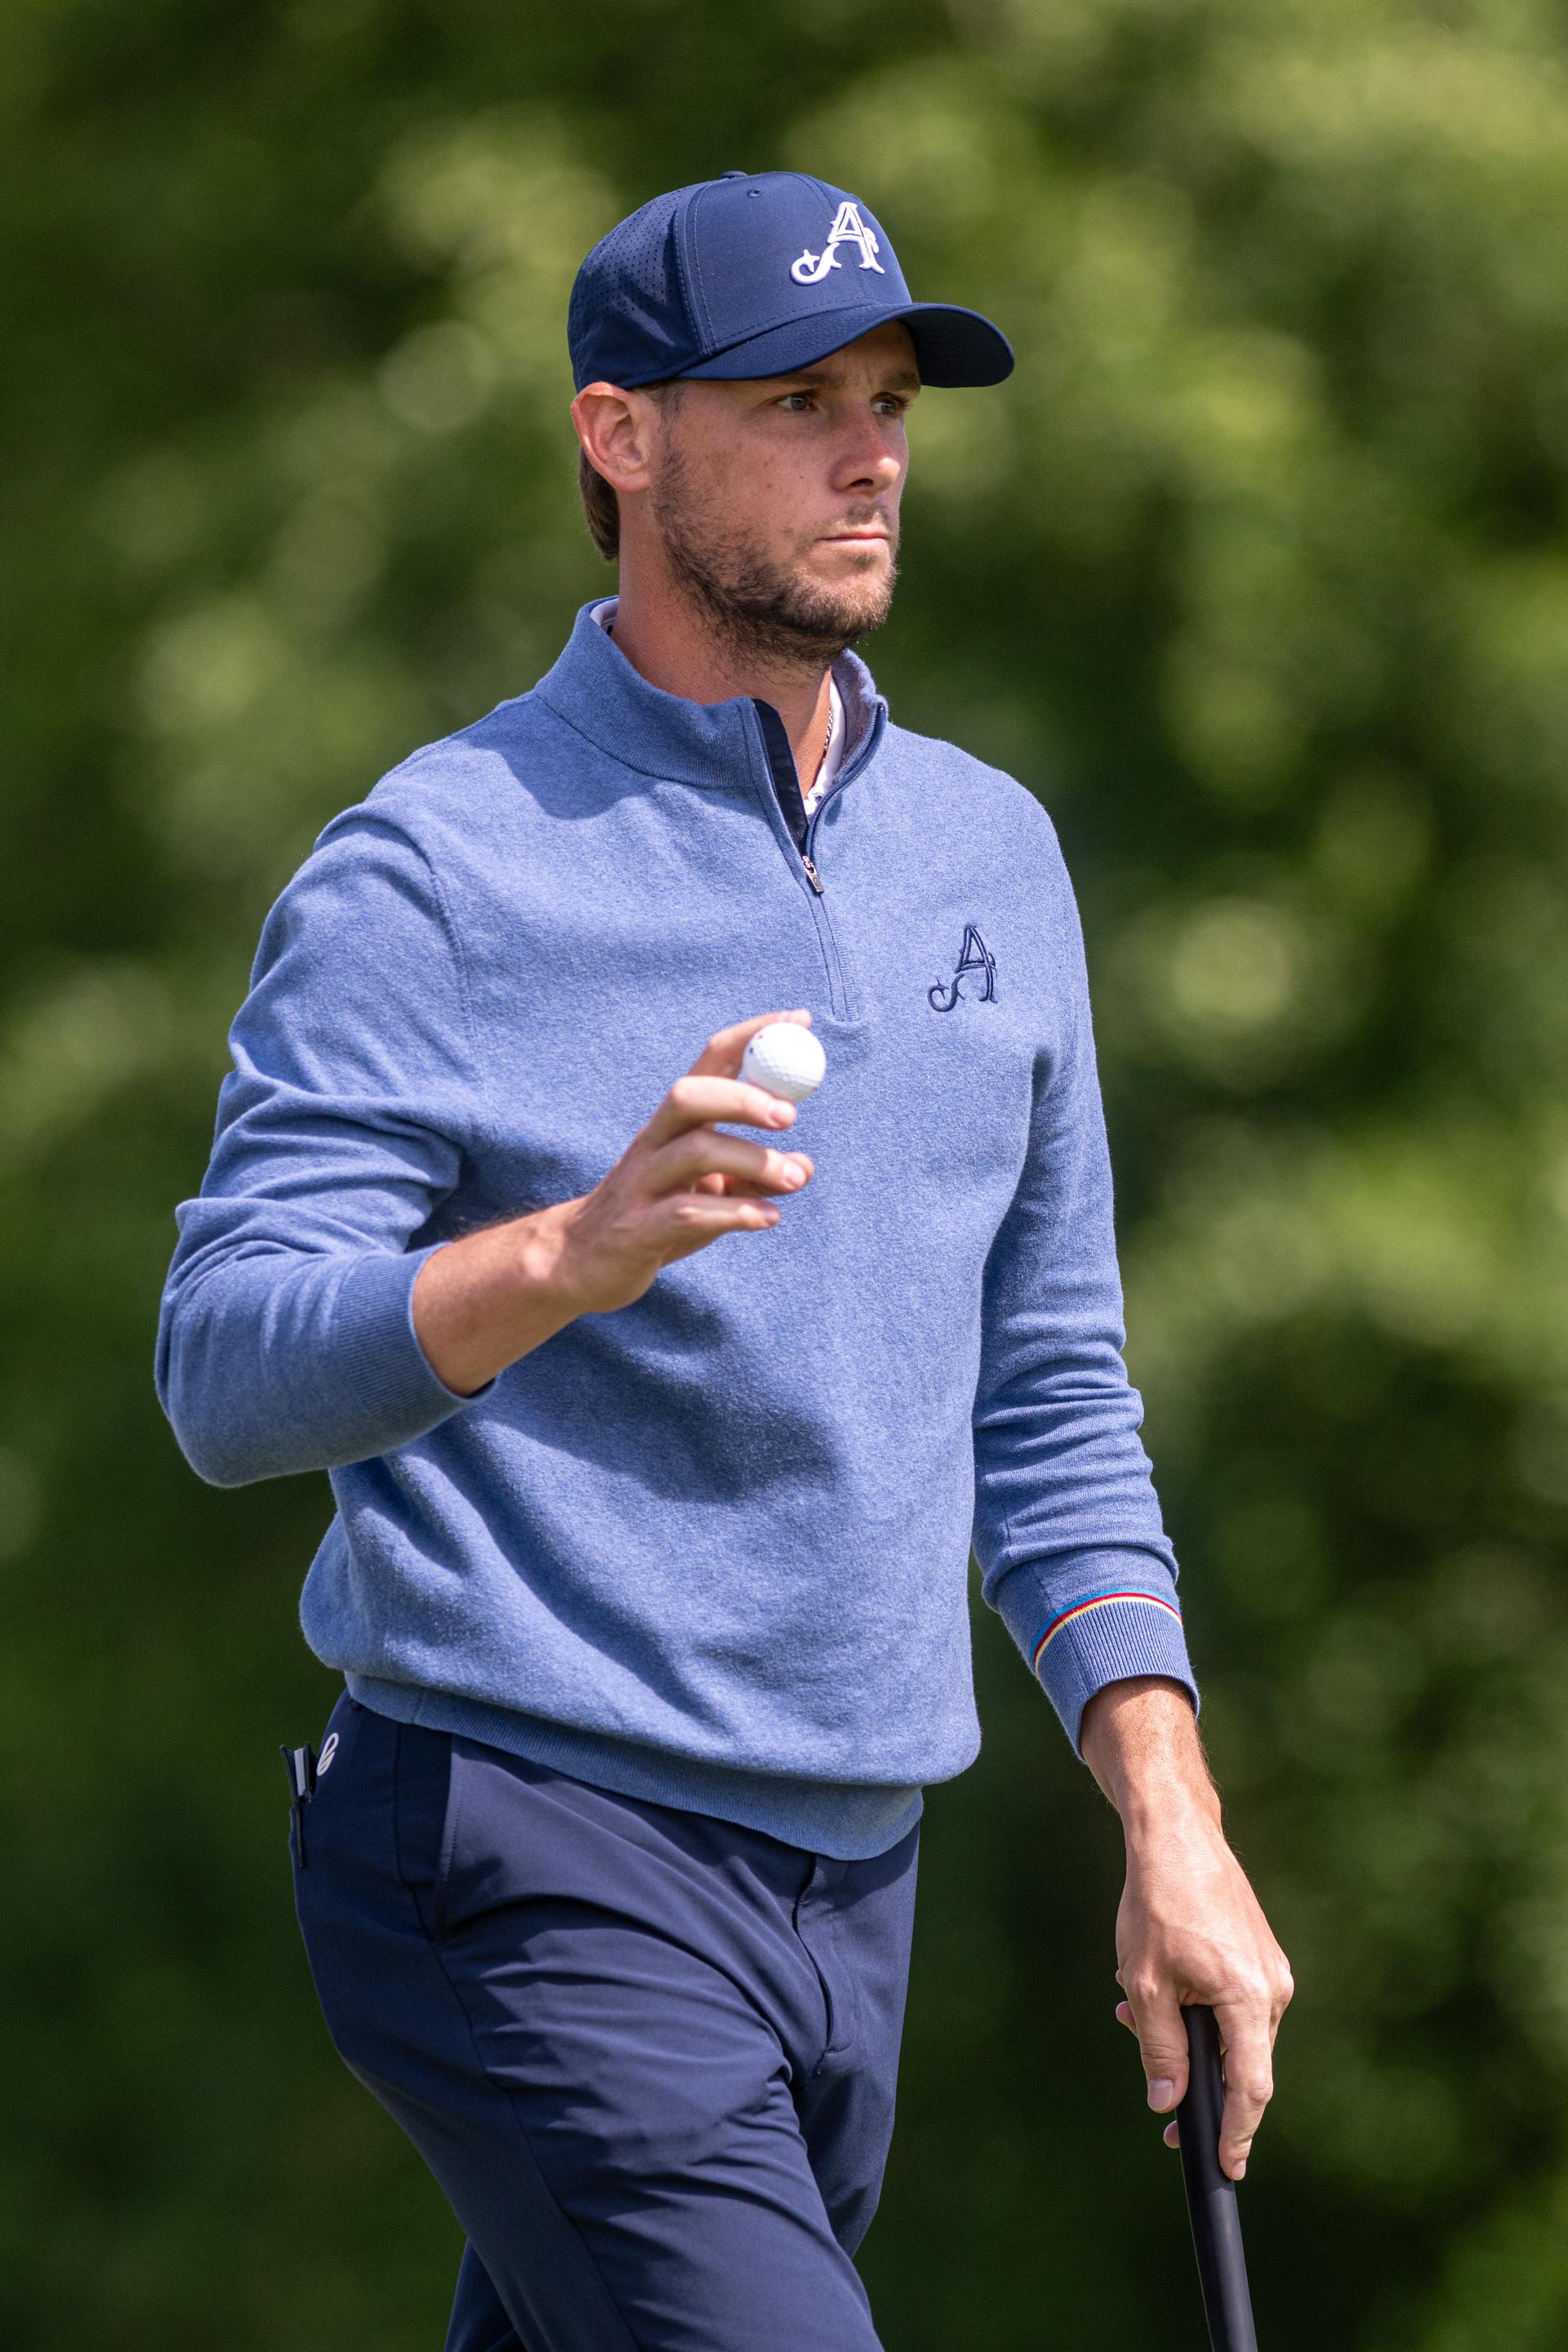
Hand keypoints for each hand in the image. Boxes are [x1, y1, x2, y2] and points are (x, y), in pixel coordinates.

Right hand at [412, 1012, 814, 1391]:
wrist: (582, 1263)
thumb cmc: (656, 1217)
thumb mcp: (712, 1192)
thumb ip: (755, 1176)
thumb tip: (804, 1167)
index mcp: (674, 1123)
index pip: (711, 1059)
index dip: (754, 1035)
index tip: (799, 1019)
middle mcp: (654, 1143)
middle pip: (690, 1095)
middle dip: (743, 1096)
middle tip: (791, 1115)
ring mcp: (641, 1184)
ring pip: (695, 1152)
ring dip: (754, 1161)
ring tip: (795, 1180)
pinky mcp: (637, 1229)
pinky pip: (688, 1213)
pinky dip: (736, 1213)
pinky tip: (769, 1219)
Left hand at [1081, 1678, 1292, 2181]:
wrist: (1176, 1833)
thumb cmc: (1159, 1902)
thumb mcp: (1147, 1982)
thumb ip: (1160, 2050)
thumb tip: (1167, 2104)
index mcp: (1249, 1998)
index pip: (1249, 2087)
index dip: (1237, 2133)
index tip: (1225, 2168)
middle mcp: (1272, 1989)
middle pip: (1239, 2063)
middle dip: (1193, 2079)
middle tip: (1153, 2089)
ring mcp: (1269, 1971)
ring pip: (1230, 2033)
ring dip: (1184, 2036)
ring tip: (1131, 2008)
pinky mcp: (1257, 1956)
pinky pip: (1231, 2004)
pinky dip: (1194, 2008)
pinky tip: (1153, 1988)